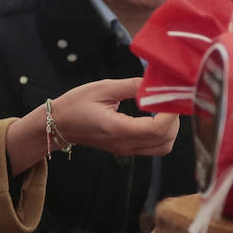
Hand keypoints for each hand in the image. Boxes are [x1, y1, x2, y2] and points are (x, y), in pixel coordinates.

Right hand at [52, 77, 178, 156]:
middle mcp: (123, 144)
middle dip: (173, 120)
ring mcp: (125, 149)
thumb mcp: (103, 88)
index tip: (171, 97)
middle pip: (165, 141)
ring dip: (169, 129)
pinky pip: (153, 147)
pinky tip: (154, 116)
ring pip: (162, 147)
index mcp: (117, 129)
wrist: (58, 124)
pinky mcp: (125, 149)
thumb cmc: (76, 104)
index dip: (170, 114)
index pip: (156, 130)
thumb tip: (155, 82)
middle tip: (168, 100)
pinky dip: (161, 133)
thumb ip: (132, 86)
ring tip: (162, 109)